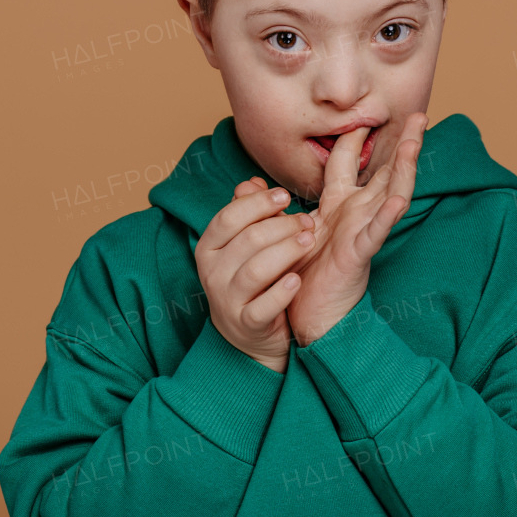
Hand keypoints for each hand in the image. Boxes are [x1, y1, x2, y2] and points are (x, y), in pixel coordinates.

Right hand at [194, 179, 316, 372]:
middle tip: (308, 221)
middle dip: (282, 225)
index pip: (229, 217)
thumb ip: (249, 214)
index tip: (285, 196)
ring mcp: (226, 301)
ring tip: (308, 241)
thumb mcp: (245, 246)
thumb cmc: (251, 280)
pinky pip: (263, 307)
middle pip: (248, 239)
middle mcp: (212, 273)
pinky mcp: (246, 325)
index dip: (258, 203)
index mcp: (208, 248)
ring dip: (286, 251)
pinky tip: (297, 279)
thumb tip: (253, 181)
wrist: (249, 335)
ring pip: (256, 270)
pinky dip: (282, 291)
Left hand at [286, 113, 426, 345]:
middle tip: (419, 116)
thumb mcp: (284, 232)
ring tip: (416, 144)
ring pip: (391, 195)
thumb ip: (268, 206)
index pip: (347, 164)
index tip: (359, 115)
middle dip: (404, 144)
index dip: (353, 139)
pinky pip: (376, 233)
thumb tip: (247, 183)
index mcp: (339, 206)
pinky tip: (397, 199)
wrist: (308, 317)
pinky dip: (386, 216)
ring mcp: (362, 233)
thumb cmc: (301, 275)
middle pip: (386, 172)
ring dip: (405, 169)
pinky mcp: (359, 255)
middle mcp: (356, 215)